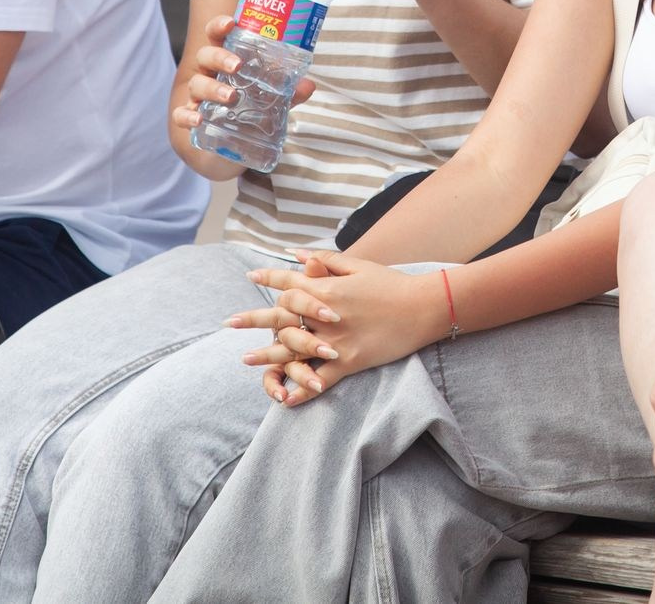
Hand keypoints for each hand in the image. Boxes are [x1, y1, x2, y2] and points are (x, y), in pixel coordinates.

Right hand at [169, 10, 319, 138]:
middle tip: (237, 65)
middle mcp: (208, 74)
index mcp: (225, 61)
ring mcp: (197, 97)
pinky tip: (199, 118)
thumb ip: (287, 92)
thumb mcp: (270, 99)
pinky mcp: (190, 119)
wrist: (227, 147)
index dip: (219, 26)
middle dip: (219, 57)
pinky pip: (181, 114)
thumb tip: (308, 85)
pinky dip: (187, 116)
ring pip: (196, 84)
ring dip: (212, 88)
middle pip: (205, 56)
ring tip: (230, 96)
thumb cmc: (248, 110)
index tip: (231, 23)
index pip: (217, 36)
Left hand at [230, 251, 441, 403]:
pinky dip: (302, 389)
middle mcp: (326, 315)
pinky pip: (321, 379)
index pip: (290, 281)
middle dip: (254, 318)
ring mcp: (336, 341)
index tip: (251, 276)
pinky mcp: (350, 361)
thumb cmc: (392, 283)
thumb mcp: (360, 266)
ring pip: (294, 350)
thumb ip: (327, 262)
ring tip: (246, 358)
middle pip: (282, 316)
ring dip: (267, 355)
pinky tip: (285, 398)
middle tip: (230, 322)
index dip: (269, 277)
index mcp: (327, 288)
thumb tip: (299, 255)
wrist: (424, 307)